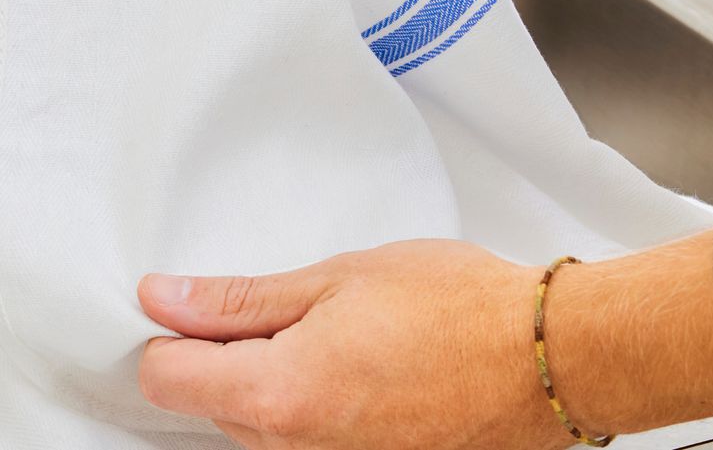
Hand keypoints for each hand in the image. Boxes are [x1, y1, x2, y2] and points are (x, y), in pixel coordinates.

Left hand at [136, 240, 574, 449]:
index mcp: (279, 396)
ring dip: (276, 383)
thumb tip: (162, 299)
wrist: (550, 357)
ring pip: (259, 429)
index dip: (172, 332)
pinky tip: (364, 371)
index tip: (200, 305)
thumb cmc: (457, 308)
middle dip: (229, 357)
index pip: (164, 378)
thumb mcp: (335, 278)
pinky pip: (307, 444)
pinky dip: (317, 408)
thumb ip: (237, 301)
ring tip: (341, 338)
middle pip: (210, 406)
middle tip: (293, 308)